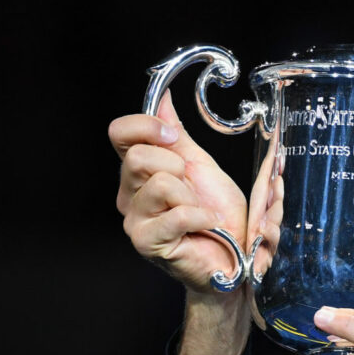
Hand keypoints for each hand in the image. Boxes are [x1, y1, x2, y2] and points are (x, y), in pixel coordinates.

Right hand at [108, 90, 247, 293]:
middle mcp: (129, 194)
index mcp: (138, 171)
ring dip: (192, 197)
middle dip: (177, 168)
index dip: (146, 126)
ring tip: (199, 211)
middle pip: (139, 158)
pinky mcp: (147, 242)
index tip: (172, 136)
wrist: (233, 256)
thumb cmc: (216, 215)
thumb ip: (177, 134)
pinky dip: (201, 217)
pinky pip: (176, 215)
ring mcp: (135, 220)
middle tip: (192, 188)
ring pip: (160, 185)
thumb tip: (162, 98)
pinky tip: (207, 224)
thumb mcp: (199, 165)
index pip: (120, 134)